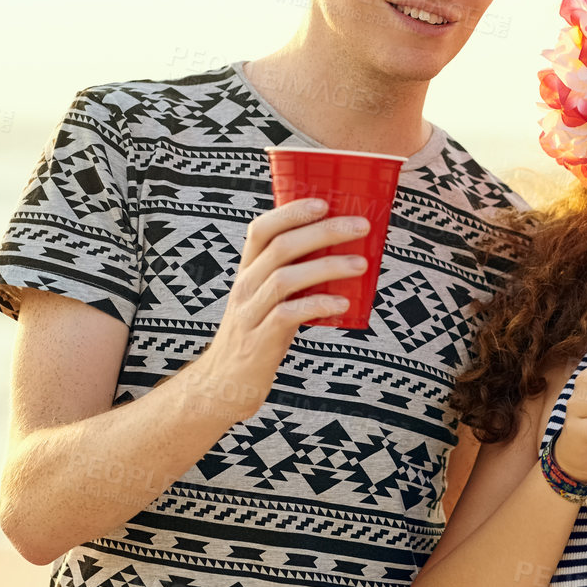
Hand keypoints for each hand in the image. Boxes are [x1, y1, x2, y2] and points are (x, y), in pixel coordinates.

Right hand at [181, 199, 371, 423]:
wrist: (224, 384)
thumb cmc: (258, 335)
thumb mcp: (268, 299)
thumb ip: (293, 276)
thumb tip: (342, 253)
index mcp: (248, 271)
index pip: (261, 229)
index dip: (290, 212)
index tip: (323, 202)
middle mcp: (245, 286)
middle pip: (281, 247)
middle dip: (324, 232)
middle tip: (361, 226)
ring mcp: (250, 312)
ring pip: (286, 277)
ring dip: (328, 266)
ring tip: (362, 264)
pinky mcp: (260, 339)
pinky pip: (289, 315)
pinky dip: (319, 305)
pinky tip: (343, 303)